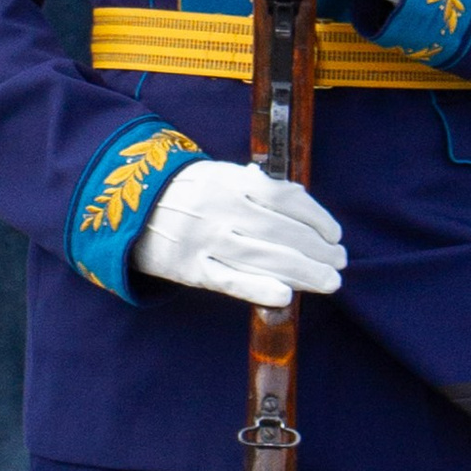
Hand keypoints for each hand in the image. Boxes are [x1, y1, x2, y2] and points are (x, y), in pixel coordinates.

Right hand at [132, 158, 344, 310]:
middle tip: (340, 262)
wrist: (129, 208)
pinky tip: (286, 295)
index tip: (335, 235)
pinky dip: (258, 288)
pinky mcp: (190, 269)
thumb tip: (300, 201)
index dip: (316, 218)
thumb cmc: (188, 193)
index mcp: (229, 181)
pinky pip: (229, 281)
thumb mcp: (218, 175)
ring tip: (329, 282)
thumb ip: (256, 186)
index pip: (284, 198)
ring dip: (303, 271)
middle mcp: (218, 208)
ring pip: (262, 257)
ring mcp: (203, 240)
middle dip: (317, 250)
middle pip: (279, 232)